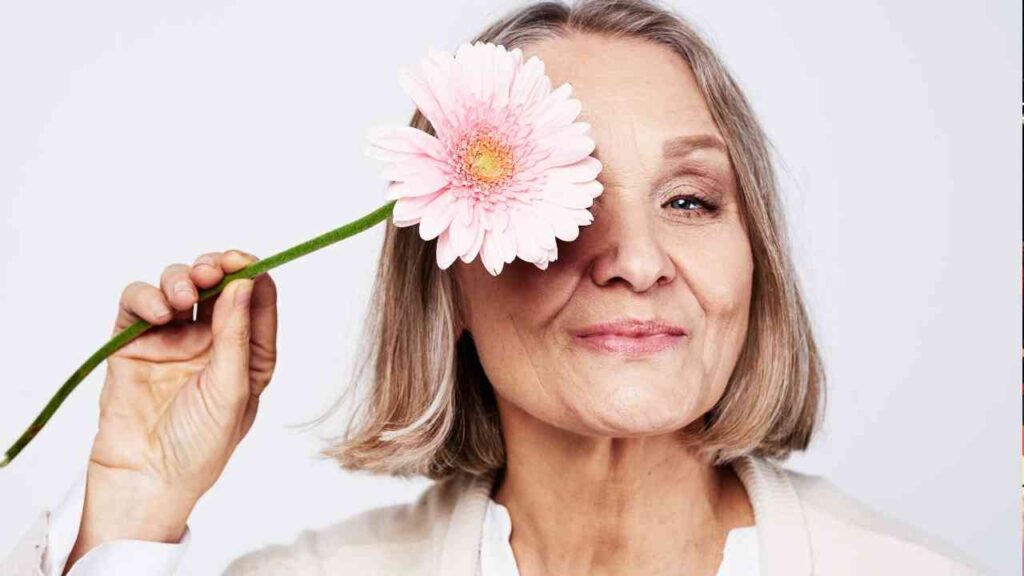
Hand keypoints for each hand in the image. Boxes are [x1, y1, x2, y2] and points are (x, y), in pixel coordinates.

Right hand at [65, 249, 277, 571]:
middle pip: (215, 283)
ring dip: (180, 279)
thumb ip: (237, 335)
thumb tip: (245, 283)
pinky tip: (157, 314)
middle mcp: (212, 341)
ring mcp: (171, 339)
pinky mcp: (133, 343)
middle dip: (214, 267)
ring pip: (177, 285)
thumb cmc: (200, 446)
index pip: (256, 299)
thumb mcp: (232, 390)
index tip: (242, 261)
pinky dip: (145, 297)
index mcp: (248, 352)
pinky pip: (137, 303)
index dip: (251, 272)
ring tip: (182, 300)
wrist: (146, 480)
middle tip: (210, 270)